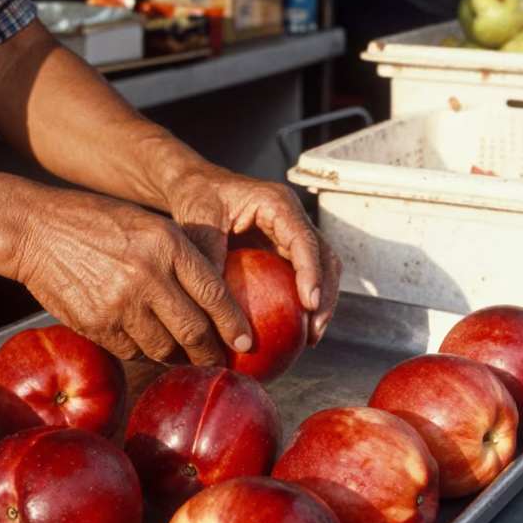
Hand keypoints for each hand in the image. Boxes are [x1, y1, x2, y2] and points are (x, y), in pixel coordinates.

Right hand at [14, 187, 252, 364]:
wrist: (35, 229)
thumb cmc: (95, 222)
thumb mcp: (147, 224)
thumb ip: (179, 256)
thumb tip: (212, 297)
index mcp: (167, 244)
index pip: (214, 294)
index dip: (234, 324)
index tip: (246, 342)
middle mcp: (148, 275)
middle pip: (194, 330)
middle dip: (210, 352)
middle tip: (217, 361)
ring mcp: (120, 304)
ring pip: (163, 347)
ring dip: (175, 354)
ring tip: (179, 352)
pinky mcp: (96, 325)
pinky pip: (131, 351)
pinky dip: (142, 351)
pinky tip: (142, 340)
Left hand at [169, 168, 341, 344]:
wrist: (196, 185)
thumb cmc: (197, 197)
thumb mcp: (199, 220)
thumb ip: (210, 254)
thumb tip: (217, 298)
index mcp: (277, 204)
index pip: (304, 240)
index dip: (311, 272)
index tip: (309, 303)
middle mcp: (293, 217)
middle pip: (324, 257)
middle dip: (325, 295)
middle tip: (314, 330)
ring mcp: (292, 234)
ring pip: (322, 268)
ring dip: (322, 302)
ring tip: (310, 337)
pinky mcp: (285, 250)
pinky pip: (303, 276)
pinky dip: (304, 301)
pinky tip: (295, 329)